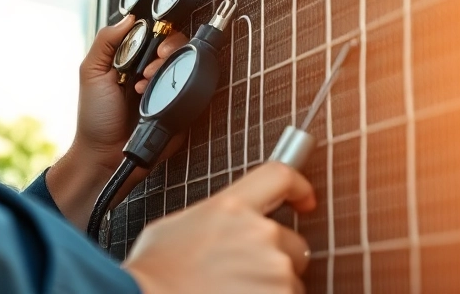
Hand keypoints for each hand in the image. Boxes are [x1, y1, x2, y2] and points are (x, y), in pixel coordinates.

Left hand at [44, 14, 188, 228]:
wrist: (104, 156)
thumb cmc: (94, 117)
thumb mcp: (91, 72)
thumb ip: (106, 41)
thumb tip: (129, 17)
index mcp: (134, 60)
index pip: (157, 34)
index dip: (159, 33)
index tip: (152, 44)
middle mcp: (153, 72)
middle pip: (177, 47)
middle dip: (168, 51)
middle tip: (150, 66)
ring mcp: (167, 90)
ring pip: (187, 66)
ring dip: (169, 69)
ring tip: (146, 84)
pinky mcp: (178, 110)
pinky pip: (192, 93)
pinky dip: (178, 90)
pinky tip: (155, 96)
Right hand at [123, 162, 315, 293]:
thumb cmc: (155, 274)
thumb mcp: (177, 227)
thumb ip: (215, 218)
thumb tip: (226, 225)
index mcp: (231, 207)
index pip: (279, 177)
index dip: (298, 186)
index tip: (304, 199)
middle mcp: (259, 233)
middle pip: (292, 241)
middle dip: (275, 257)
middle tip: (243, 274)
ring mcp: (273, 270)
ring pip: (290, 277)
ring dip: (270, 285)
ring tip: (233, 291)